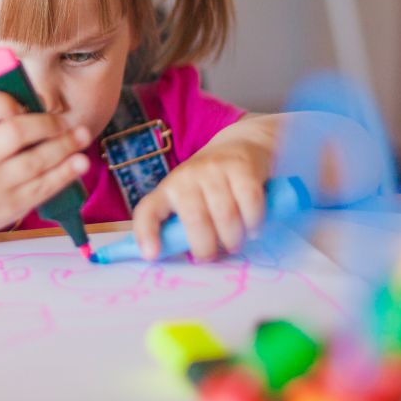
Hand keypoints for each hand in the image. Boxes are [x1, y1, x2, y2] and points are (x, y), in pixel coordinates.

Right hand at [0, 90, 91, 235]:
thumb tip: (40, 103)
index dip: (4, 101)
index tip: (22, 104)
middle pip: (15, 133)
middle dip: (46, 124)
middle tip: (63, 122)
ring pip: (35, 161)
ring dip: (64, 146)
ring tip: (82, 136)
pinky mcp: (13, 204)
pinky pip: (44, 186)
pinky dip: (65, 172)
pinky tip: (81, 162)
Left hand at [130, 115, 277, 260]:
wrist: (241, 142)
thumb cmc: (212, 182)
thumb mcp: (190, 198)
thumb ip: (185, 224)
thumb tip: (183, 258)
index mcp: (168, 189)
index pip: (148, 210)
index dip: (146, 233)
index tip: (152, 255)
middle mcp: (187, 176)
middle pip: (194, 219)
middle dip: (206, 247)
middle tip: (214, 256)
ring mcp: (214, 169)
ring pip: (224, 214)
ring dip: (233, 239)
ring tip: (235, 244)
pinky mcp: (242, 167)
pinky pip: (250, 202)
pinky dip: (254, 222)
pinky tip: (253, 229)